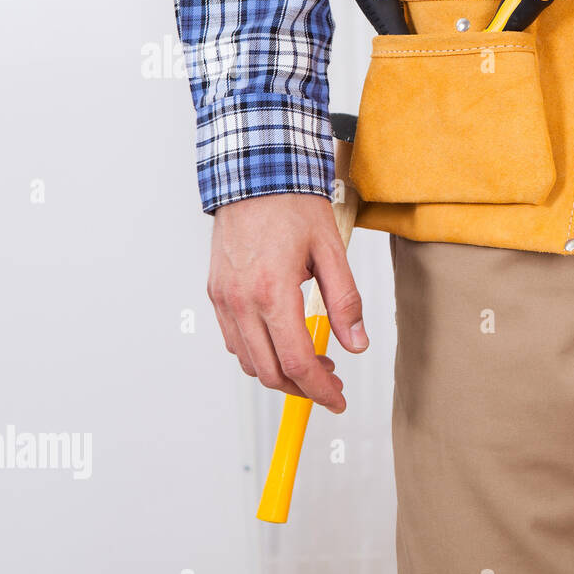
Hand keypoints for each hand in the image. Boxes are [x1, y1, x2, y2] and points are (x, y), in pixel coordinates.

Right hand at [208, 194, 366, 412]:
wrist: (254, 174)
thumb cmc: (293, 206)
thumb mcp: (331, 252)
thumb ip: (346, 302)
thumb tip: (357, 344)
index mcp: (273, 292)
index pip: (298, 362)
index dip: (321, 390)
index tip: (338, 400)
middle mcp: (241, 301)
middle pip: (270, 372)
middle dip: (303, 389)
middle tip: (331, 384)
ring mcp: (223, 298)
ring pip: (248, 361)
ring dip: (280, 374)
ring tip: (313, 365)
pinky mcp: (216, 293)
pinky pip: (234, 340)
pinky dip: (258, 354)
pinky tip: (283, 343)